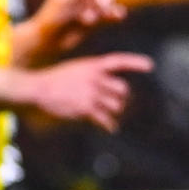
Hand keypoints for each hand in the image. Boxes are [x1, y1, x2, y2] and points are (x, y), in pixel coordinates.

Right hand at [24, 50, 150, 128]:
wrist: (38, 89)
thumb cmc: (54, 79)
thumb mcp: (76, 68)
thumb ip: (92, 74)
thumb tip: (106, 84)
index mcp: (93, 65)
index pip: (119, 61)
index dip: (135, 63)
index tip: (150, 66)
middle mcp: (96, 78)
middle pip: (122, 89)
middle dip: (122, 98)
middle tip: (118, 103)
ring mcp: (92, 94)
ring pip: (116, 106)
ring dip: (114, 112)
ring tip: (110, 115)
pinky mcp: (86, 109)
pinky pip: (105, 119)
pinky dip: (109, 126)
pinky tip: (111, 128)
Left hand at [26, 0, 128, 60]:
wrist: (48, 41)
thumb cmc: (50, 18)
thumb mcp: (62, 2)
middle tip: (99, 6)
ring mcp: (93, 3)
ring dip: (102, 8)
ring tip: (86, 20)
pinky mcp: (98, 18)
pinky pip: (114, 12)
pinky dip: (115, 14)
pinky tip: (118, 16)